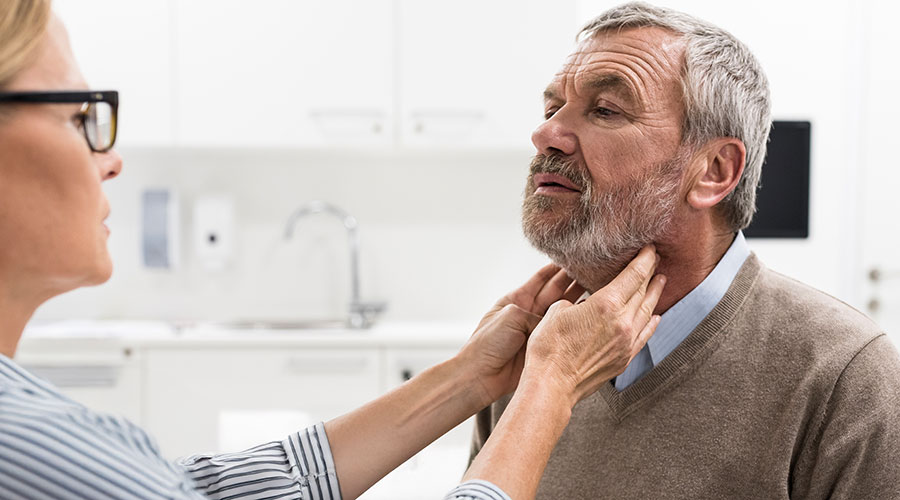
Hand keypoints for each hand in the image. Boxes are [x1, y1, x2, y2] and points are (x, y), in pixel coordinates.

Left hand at [456, 263, 585, 407]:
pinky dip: (577, 321)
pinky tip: (590, 312)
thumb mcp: (511, 317)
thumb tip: (557, 319)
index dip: (557, 267)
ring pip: (563, 309)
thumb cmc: (487, 345)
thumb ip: (536, 313)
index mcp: (517, 299)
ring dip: (578, 298)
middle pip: (556, 291)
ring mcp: (538, 329)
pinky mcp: (545, 346)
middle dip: (574, 280)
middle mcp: (530, 312)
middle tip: (593, 270)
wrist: (481, 376)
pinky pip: (564, 330)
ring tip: (598, 287)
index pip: (542, 278)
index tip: (575, 257)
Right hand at [522, 245, 665, 406]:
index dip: (644, 260)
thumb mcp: (557, 312)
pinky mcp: (624, 359)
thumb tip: (583, 304)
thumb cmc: (548, 348)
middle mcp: (622, 322)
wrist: (552, 385)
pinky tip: (655, 317)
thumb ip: (576, 302)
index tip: (650, 249)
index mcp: (606, 305)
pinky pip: (644, 336)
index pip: (633, 276)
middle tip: (656, 260)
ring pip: (646, 313)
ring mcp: (626, 342)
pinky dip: (651, 323)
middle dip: (650, 274)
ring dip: (654, 296)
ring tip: (660, 282)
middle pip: (643, 292)